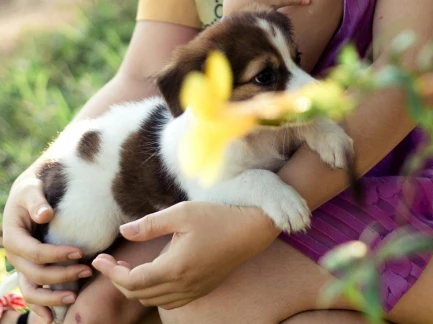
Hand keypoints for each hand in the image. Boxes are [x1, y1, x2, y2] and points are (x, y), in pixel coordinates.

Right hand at [3, 169, 90, 322]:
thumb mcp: (31, 188)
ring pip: (31, 289)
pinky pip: (31, 292)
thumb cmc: (33, 188)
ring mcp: (21, 264)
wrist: (31, 191)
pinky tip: (51, 317)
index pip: (35, 252)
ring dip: (51, 297)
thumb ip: (36, 201)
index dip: (56, 255)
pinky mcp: (29, 268)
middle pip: (36, 274)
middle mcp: (15, 254)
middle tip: (87, 271)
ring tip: (74, 298)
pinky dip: (40, 306)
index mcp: (13, 236)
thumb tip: (45, 215)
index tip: (79, 252)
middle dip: (61, 276)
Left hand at [91, 202, 278, 309]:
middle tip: (110, 261)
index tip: (100, 259)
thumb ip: (150, 224)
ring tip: (127, 266)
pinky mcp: (201, 290)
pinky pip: (169, 300)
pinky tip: (153, 273)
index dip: (111, 272)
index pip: (132, 281)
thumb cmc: (217, 216)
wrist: (251, 229)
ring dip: (135, 286)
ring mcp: (193, 291)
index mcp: (175, 267)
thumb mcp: (182, 213)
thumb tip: (124, 231)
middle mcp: (182, 285)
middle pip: (139, 293)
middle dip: (119, 279)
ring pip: (153, 299)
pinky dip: (153, 291)